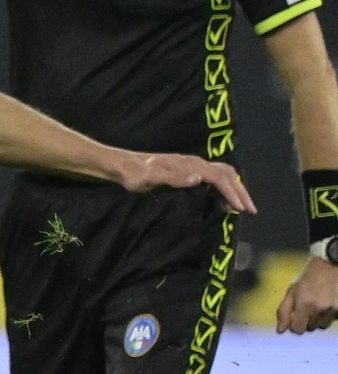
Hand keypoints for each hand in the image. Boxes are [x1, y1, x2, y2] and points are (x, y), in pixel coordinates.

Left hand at [111, 153, 257, 213]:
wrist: (123, 166)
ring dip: (234, 189)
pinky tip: (222, 201)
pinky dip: (223, 188)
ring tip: (240, 208)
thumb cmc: (135, 175)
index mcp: (190, 165)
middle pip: (226, 175)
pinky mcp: (187, 171)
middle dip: (240, 192)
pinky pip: (213, 177)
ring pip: (222, 174)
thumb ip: (174, 178)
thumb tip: (199, 178)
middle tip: (250, 211)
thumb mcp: (151, 178)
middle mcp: (194, 163)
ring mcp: (191, 166)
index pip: (219, 178)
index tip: (241, 209)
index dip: (232, 193)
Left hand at [276, 257, 337, 332]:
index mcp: (305, 304)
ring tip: (319, 303)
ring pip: (323, 325)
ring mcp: (334, 309)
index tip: (295, 318)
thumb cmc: (308, 277)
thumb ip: (284, 311)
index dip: (294, 325)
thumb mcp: (291, 291)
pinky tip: (329, 301)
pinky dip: (330, 314)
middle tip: (308, 306)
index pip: (297, 330)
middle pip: (310, 328)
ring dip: (319, 318)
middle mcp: (320, 308)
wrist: (331, 263)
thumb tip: (280, 331)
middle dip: (306, 320)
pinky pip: (334, 319)